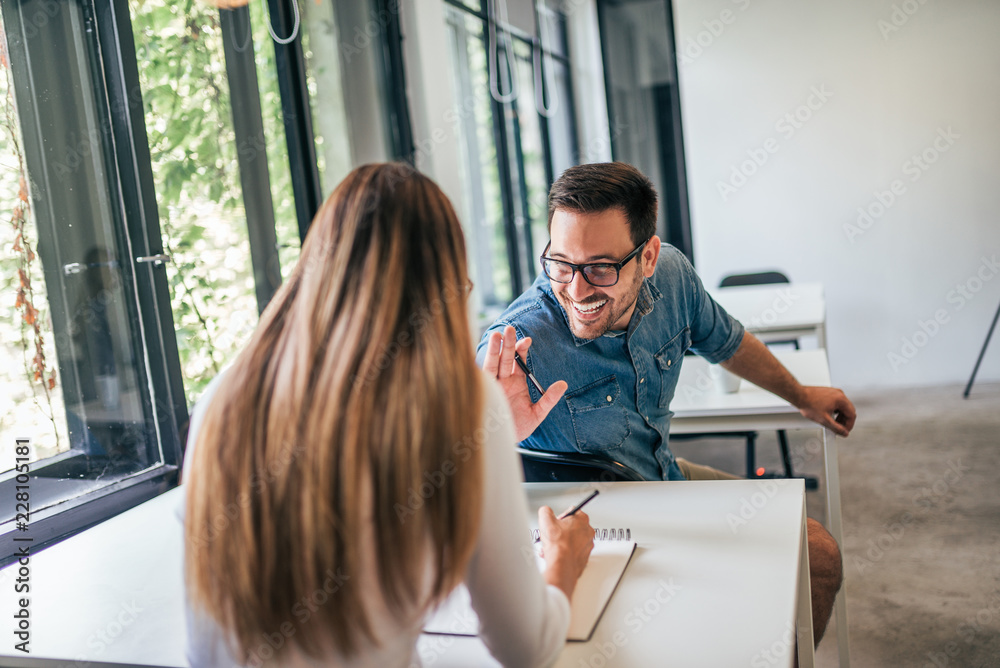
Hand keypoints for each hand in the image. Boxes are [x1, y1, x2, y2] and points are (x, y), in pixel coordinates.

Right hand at [481, 325, 567, 441]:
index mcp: (515, 382)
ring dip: (494, 351)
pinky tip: (481, 355)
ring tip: (496, 336)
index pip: (517, 360)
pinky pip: (480, 378)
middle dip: (507, 344)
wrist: (502, 444)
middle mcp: (502, 381)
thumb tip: (563, 384)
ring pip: (491, 364)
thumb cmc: (518, 428)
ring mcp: (491, 386)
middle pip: (504, 358)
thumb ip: (549, 399)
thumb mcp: (537, 414)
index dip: (521, 349)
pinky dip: (479, 367)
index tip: (527, 341)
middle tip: (510, 329)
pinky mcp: (482, 394)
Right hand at [537, 506, 594, 599]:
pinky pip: (572, 552)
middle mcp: (588, 532)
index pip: (572, 512)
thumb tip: (545, 511)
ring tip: (551, 546)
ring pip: (571, 541)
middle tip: (552, 535)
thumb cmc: (558, 544)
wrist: (562, 565)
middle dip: (559, 531)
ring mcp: (587, 546)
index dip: (560, 517)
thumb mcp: (546, 520)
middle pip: (571, 527)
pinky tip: (555, 554)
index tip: (555, 522)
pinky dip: (564, 553)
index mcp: (582, 520)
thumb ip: (546, 511)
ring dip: (560, 543)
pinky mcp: (584, 558)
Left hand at [796, 386, 856, 436]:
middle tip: (838, 428)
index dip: (849, 425)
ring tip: (832, 423)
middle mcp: (839, 394)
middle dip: (844, 421)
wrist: (798, 395)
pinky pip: (836, 403)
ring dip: (839, 416)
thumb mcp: (824, 420)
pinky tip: (829, 415)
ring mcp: (834, 392)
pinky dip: (835, 410)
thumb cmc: (809, 404)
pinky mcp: (829, 392)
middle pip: (848, 410)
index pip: (852, 414)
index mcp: (841, 399)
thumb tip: (844, 433)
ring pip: (842, 407)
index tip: (845, 431)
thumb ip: (836, 428)